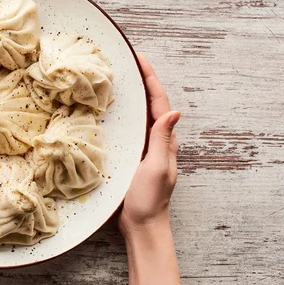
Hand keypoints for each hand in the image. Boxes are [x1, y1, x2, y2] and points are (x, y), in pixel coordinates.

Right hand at [119, 54, 180, 236]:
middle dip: (141, 81)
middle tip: (126, 62)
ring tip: (117, 79)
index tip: (140, 58)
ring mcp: (143, 149)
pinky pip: (128, 129)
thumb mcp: (156, 169)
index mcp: (164, 141)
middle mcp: (155, 141)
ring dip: (131, 96)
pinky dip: (122, 115)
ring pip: (139, 116)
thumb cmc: (149, 200)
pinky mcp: (131, 156)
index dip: (151, 79)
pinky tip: (109, 111)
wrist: (141, 225)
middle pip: (150, 104)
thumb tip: (174, 111)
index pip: (159, 103)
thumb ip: (163, 141)